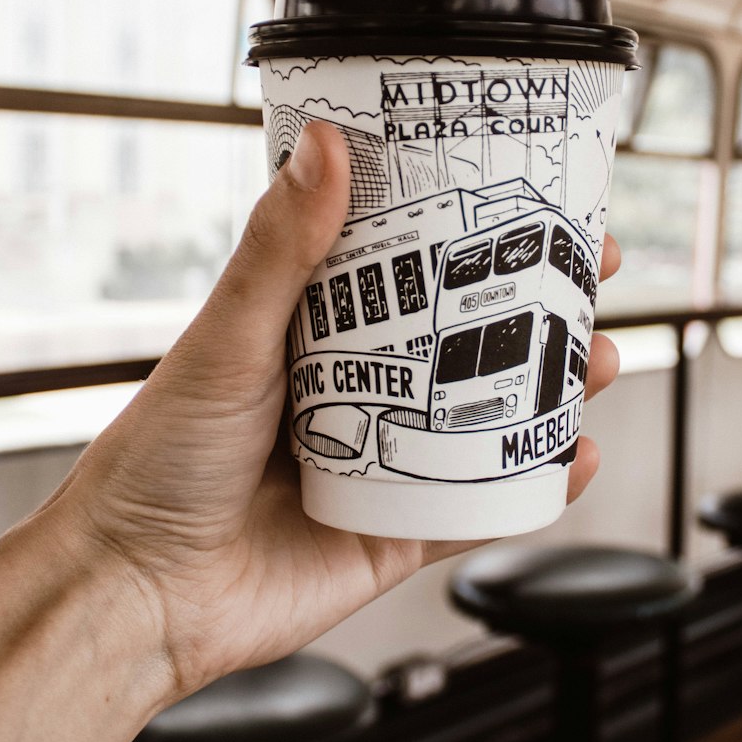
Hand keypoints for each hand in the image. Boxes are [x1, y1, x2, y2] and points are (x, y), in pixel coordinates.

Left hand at [54, 122, 620, 705]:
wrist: (137, 596)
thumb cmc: (157, 462)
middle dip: (539, 307)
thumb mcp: (227, 339)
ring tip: (604, 359)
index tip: (532, 197)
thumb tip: (321, 146)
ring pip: (490, 420)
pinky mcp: (397, 536)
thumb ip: (280, 249)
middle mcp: (357, 392)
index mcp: (315, 333)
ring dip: (554, 391)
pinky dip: (535, 488)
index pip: (411, 266)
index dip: (474, 231)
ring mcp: (384, 465)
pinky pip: (482, 509)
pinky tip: (578, 460)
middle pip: (467, 339)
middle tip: (594, 272)